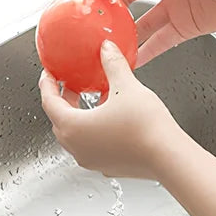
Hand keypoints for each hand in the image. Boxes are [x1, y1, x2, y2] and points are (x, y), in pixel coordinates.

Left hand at [39, 40, 186, 179]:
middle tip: (71, 86)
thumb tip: (106, 49)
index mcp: (72, 127)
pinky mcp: (104, 166)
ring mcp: (89, 159)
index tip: (48, 75)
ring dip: (78, 116)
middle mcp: (75, 146)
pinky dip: (91, 131)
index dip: (47, 85)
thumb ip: (112, 64)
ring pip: (74, 135)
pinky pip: (89, 146)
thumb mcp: (126, 87)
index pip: (49, 102)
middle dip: (63, 101)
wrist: (168, 157)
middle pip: (59, 119)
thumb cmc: (145, 127)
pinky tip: (108, 121)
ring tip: (91, 101)